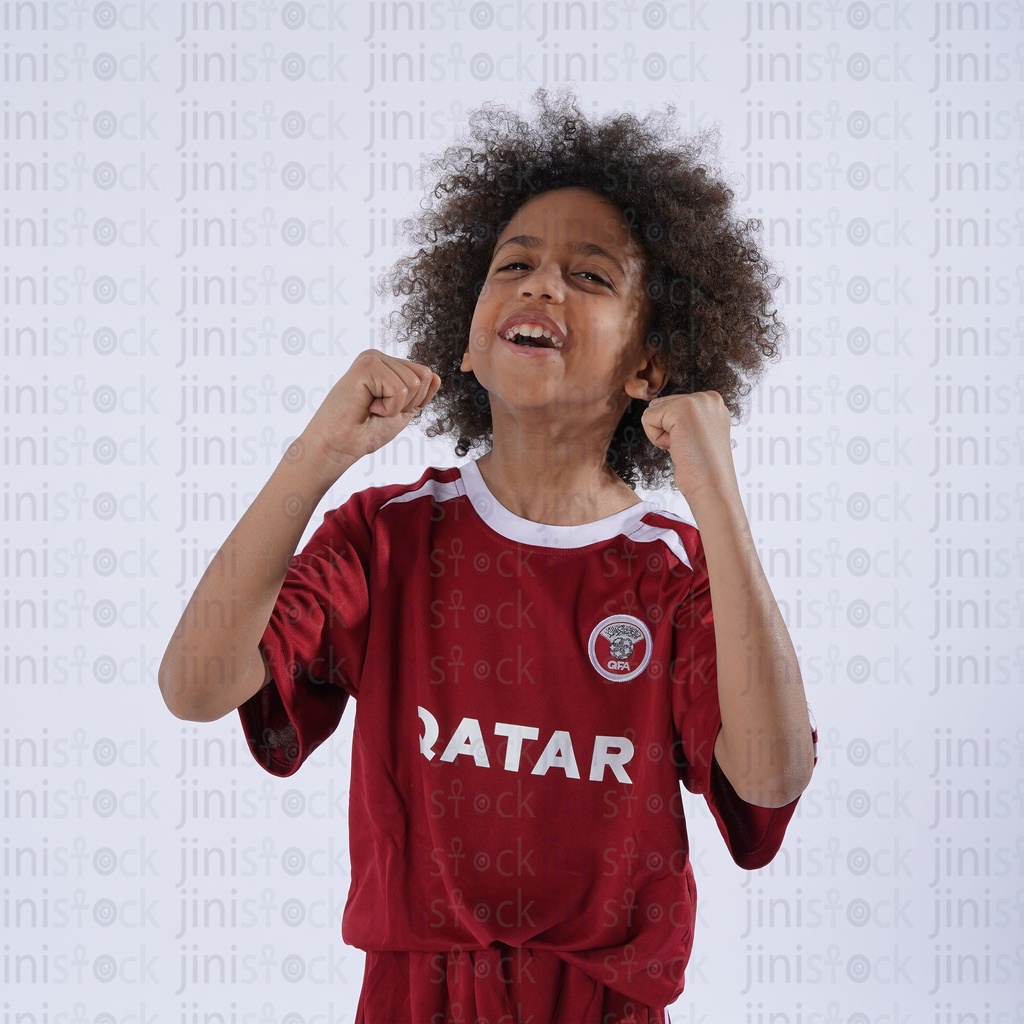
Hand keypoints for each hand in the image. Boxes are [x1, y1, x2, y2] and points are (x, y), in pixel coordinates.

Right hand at [298, 350, 440, 476]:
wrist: (340, 446)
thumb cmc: (365, 431)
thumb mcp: (402, 411)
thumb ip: (418, 394)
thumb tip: (436, 376)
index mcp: (387, 365)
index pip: (426, 375)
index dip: (415, 401)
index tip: (387, 410)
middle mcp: (379, 357)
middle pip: (423, 376)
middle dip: (407, 403)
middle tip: (379, 410)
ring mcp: (372, 359)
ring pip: (413, 383)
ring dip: (395, 407)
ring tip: (371, 408)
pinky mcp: (366, 366)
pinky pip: (399, 390)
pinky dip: (388, 408)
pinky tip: (367, 407)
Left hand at [640, 391, 738, 505]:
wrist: (712, 486)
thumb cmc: (702, 468)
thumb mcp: (697, 434)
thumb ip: (683, 418)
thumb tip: (654, 406)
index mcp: (713, 402)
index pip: (672, 405)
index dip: (674, 429)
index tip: (693, 444)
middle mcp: (708, 397)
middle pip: (661, 405)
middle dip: (666, 430)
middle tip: (688, 446)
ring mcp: (697, 400)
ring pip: (653, 411)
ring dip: (661, 434)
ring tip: (684, 446)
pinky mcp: (682, 408)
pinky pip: (647, 418)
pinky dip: (656, 438)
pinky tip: (678, 446)